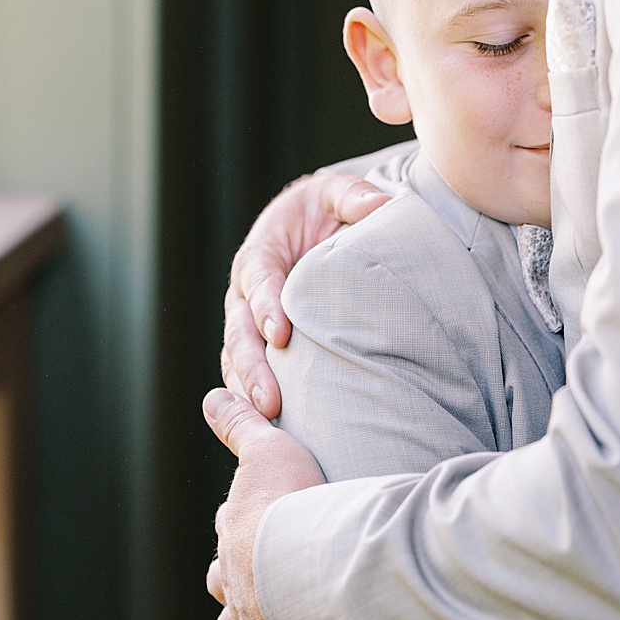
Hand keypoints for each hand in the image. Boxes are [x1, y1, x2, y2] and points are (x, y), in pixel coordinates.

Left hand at [204, 387, 329, 619]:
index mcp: (233, 544)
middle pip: (226, 596)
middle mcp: (237, 589)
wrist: (296, 556)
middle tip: (269, 591)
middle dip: (242, 593)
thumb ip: (239, 423)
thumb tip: (211, 394)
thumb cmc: (282, 501)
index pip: (225, 546)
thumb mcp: (264, 449)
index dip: (237, 540)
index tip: (254, 539)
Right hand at [222, 169, 389, 417]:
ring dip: (249, 389)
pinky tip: (269, 426)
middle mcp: (245, 291)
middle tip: (270, 400)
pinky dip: (251, 396)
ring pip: (236, 357)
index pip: (258, 281)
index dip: (265, 307)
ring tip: (268, 421)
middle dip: (252, 366)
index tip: (279, 334)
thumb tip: (383, 203)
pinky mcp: (257, 341)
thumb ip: (354, 197)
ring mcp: (247, 320)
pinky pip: (246, 371)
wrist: (312, 222)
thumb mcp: (337, 193)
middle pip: (239, 330)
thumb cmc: (325, 209)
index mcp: (260, 254)